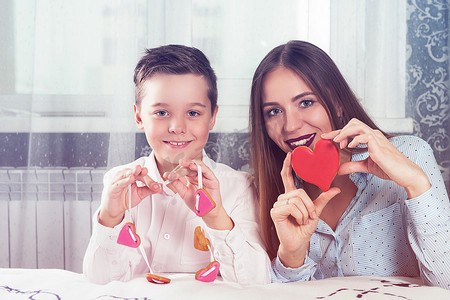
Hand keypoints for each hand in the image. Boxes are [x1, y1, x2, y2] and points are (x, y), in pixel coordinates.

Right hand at [99, 164, 162, 226]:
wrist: (115, 209)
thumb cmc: (126, 199)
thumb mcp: (140, 194)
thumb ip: (150, 190)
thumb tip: (161, 187)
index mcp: (132, 176)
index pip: (141, 174)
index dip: (149, 179)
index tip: (156, 185)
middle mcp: (125, 176)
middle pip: (133, 172)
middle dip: (140, 171)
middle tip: (145, 170)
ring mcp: (118, 181)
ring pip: (125, 174)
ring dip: (132, 172)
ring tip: (138, 171)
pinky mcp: (112, 188)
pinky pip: (119, 183)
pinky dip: (124, 181)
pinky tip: (130, 179)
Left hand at [164, 159, 233, 229]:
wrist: (207, 212)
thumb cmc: (198, 203)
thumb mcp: (184, 193)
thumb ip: (176, 184)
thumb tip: (167, 176)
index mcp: (192, 178)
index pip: (185, 170)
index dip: (178, 171)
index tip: (170, 174)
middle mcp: (199, 176)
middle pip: (192, 167)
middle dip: (185, 164)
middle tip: (179, 163)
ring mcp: (206, 178)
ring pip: (199, 166)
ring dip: (192, 163)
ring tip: (184, 163)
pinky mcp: (213, 180)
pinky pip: (207, 171)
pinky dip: (200, 168)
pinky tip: (193, 166)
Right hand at [271, 152, 340, 267]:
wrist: (299, 243)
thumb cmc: (304, 228)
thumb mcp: (316, 211)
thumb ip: (323, 199)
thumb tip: (336, 188)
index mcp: (291, 196)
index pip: (287, 177)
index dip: (288, 166)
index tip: (290, 154)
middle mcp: (283, 198)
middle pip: (299, 192)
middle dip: (309, 205)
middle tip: (310, 216)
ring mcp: (277, 204)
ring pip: (296, 199)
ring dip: (304, 212)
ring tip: (302, 220)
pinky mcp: (275, 212)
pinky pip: (292, 207)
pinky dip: (299, 215)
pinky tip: (297, 221)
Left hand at [321, 118, 429, 197]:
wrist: (404, 174)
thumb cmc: (389, 168)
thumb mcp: (366, 167)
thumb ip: (353, 166)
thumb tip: (340, 170)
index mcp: (370, 138)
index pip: (352, 130)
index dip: (338, 133)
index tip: (326, 137)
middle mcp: (373, 135)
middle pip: (353, 123)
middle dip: (339, 130)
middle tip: (329, 139)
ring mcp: (377, 138)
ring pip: (357, 125)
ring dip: (345, 132)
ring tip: (337, 142)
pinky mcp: (379, 144)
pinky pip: (365, 136)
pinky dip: (355, 139)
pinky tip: (349, 146)